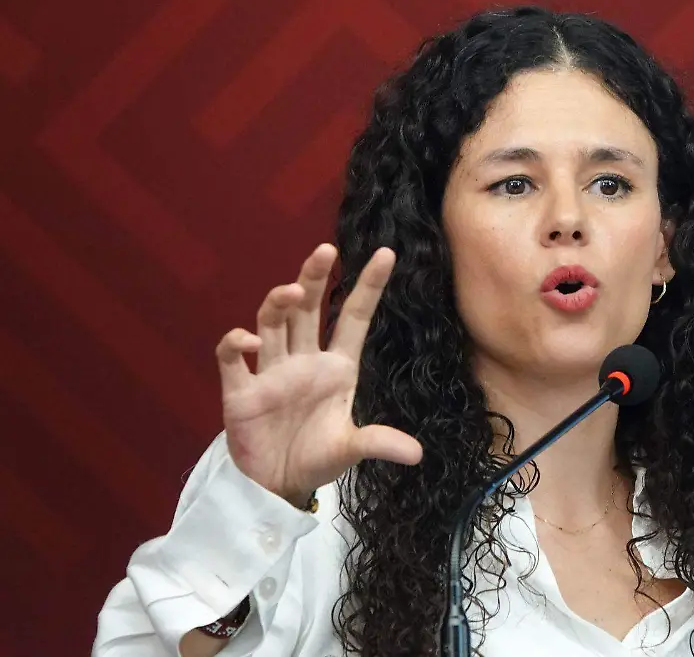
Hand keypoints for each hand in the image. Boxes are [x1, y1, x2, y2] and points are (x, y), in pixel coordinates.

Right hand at [215, 244, 421, 506]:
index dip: (368, 286)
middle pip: (308, 309)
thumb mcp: (351, 449)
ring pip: (272, 322)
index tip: (385, 253)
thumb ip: (379, 443)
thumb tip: (417, 454)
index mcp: (336, 367)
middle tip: (326, 250)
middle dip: (315, 277)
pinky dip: (236, 344)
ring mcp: (270, 372)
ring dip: (279, 302)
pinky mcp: (240, 391)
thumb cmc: (315, 458)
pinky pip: (232, 358)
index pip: (353, 318)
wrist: (276, 487)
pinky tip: (250, 342)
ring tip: (293, 292)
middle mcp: (303, 361)